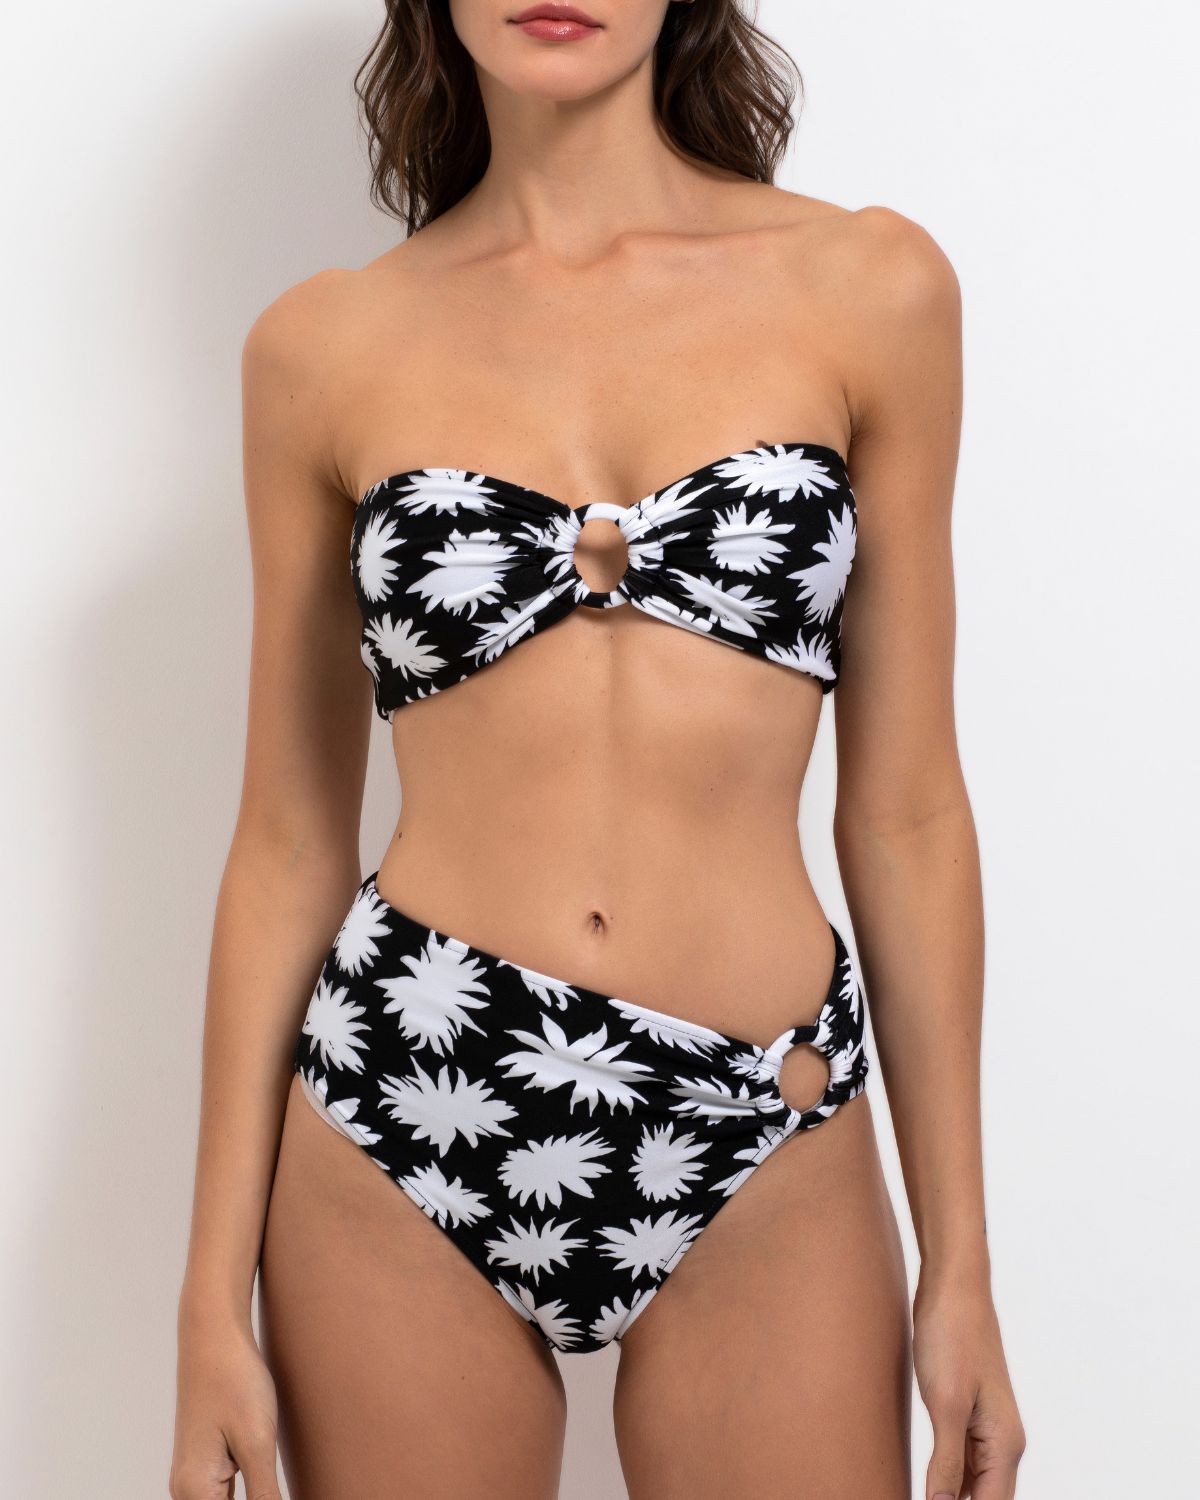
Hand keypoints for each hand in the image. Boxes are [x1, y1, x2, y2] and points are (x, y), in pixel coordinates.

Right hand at [170, 1302, 282, 1499]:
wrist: (213, 1335)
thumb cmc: (233, 1380)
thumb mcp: (257, 1442)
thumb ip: (265, 1495)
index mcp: (194, 1490)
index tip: (276, 1491)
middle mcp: (186, 1490)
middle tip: (274, 1478)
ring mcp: (195, 1476)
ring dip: (255, 1496)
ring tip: (268, 1467)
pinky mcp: (207, 1463)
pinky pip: (226, 1494)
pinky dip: (249, 1494)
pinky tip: (269, 1486)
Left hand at [913, 1267, 1025, 1498]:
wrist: (952, 1287)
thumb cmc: (953, 1337)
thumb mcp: (946, 1404)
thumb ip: (948, 1462)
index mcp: (1005, 1444)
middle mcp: (1001, 1441)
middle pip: (984, 1499)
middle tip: (914, 1495)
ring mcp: (984, 1426)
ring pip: (971, 1483)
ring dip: (950, 1496)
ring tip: (915, 1491)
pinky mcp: (964, 1411)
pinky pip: (959, 1459)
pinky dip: (944, 1475)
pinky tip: (924, 1482)